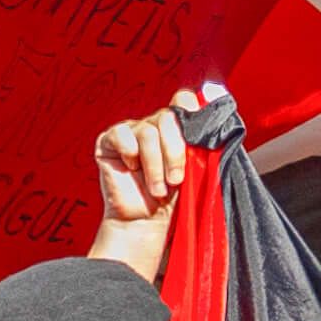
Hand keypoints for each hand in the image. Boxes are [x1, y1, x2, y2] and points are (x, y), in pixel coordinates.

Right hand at [91, 98, 201, 241]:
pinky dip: (130, 154)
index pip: (184, 100)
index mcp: (176, 126)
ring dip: (154, 165)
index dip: (191, 109)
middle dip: (175, 151)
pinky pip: (122, 135)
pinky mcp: (109, 140)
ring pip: (148, 132)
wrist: (146, 220)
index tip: (199, 135)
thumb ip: (202, 140)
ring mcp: (131, 130)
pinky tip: (132, 170)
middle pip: (168, 117)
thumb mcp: (195, 166)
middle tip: (176, 179)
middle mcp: (154, 123)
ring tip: (157, 188)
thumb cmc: (172, 196)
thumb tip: (211, 109)